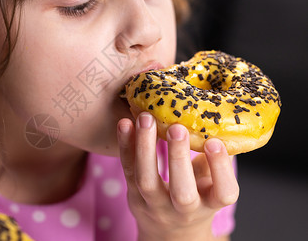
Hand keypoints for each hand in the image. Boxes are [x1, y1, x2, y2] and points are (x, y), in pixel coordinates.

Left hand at [117, 112, 238, 240]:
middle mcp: (184, 210)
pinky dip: (125, 145)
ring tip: (146, 119)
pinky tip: (125, 124)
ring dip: (145, 147)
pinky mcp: (133, 196)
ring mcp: (155, 205)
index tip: (215, 142)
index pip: (223, 193)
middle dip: (179, 158)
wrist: (169, 232)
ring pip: (147, 180)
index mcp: (210, 204)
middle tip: (176, 128)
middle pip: (181, 192)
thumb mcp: (211, 185)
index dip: (221, 169)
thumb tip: (215, 123)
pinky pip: (127, 170)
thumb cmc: (196, 198)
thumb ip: (212, 161)